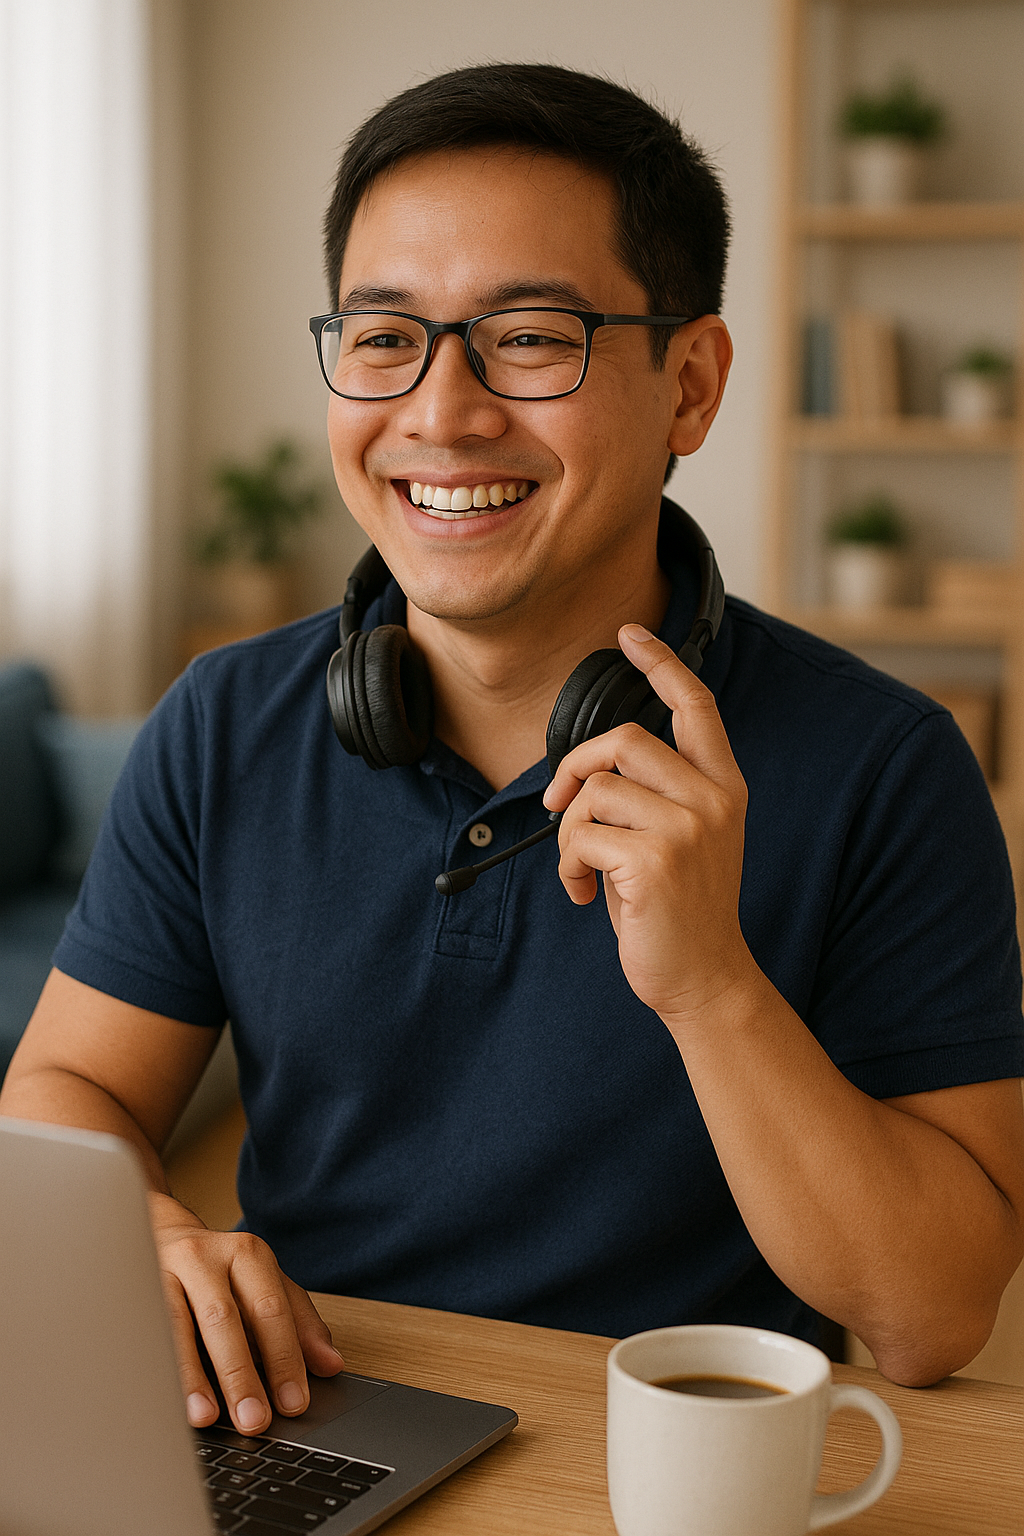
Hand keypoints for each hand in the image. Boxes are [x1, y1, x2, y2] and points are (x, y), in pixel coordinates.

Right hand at [149, 1193, 344, 1434]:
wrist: (158, 1231)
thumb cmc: (220, 1269)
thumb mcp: (265, 1283)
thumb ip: (300, 1321)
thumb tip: (331, 1364)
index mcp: (247, 1253)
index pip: (270, 1308)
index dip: (284, 1357)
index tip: (294, 1402)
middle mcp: (204, 1257)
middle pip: (224, 1318)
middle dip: (240, 1373)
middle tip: (254, 1420)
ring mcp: (160, 1272)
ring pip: (175, 1326)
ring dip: (191, 1376)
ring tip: (205, 1416)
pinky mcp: (128, 1291)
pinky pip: (142, 1334)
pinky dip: (154, 1369)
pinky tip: (159, 1398)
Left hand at [542, 623, 756, 1023]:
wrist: (704, 978)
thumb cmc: (678, 909)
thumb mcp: (680, 838)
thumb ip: (652, 793)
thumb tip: (584, 769)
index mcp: (724, 787)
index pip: (696, 706)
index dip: (662, 664)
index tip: (630, 634)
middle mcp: (713, 799)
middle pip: (622, 739)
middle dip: (575, 768)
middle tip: (560, 806)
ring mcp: (688, 828)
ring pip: (594, 791)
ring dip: (570, 833)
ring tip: (584, 870)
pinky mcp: (656, 861)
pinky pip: (581, 836)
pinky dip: (567, 865)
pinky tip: (585, 894)